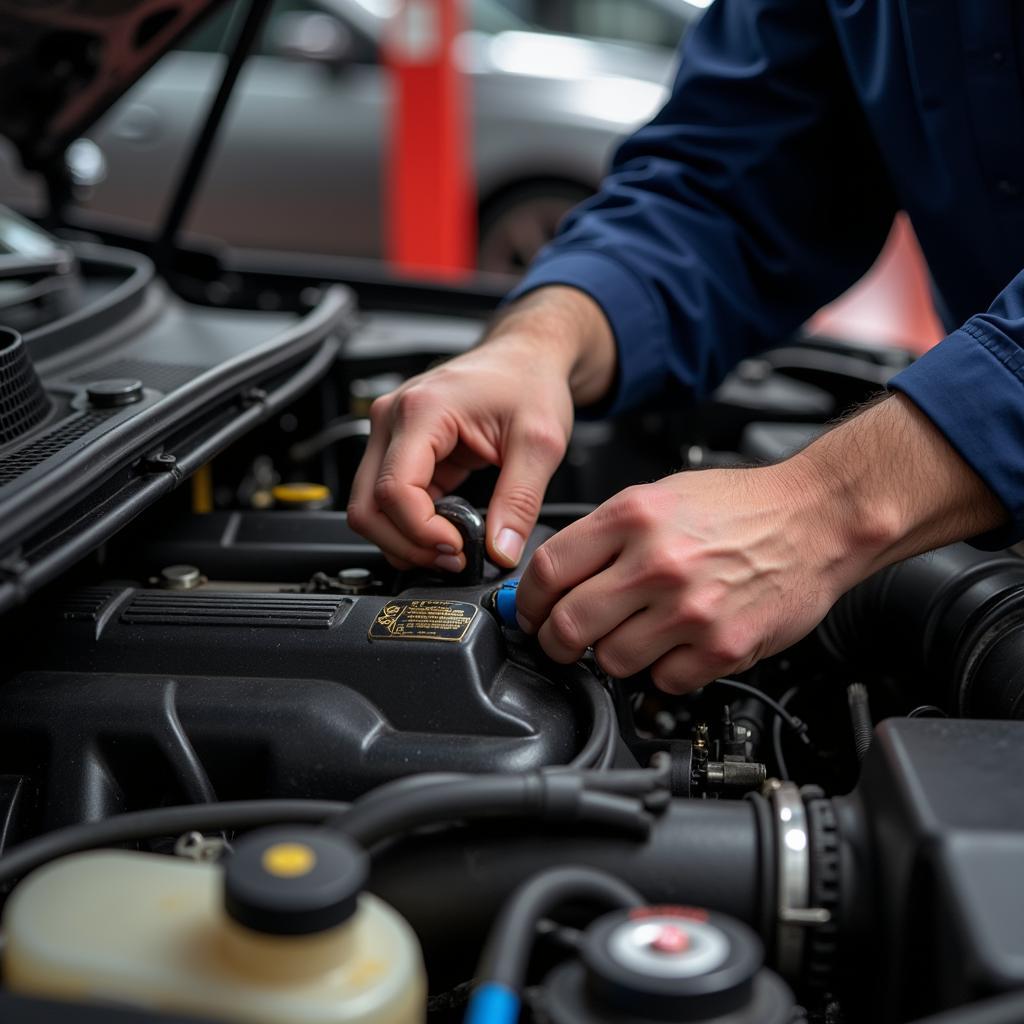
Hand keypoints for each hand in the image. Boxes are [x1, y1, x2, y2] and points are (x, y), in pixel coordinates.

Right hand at [347, 287, 616, 570]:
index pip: (394, 490)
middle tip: (453, 558)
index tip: (458, 548)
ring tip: (451, 549)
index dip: (421, 532)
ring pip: (369, 508)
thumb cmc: (528, 381)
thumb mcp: (540, 443)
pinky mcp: (400, 450)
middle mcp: (393, 418)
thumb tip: (501, 551)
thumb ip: (520, 501)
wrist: (526, 357)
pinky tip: (447, 531)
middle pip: (367, 505)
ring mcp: (391, 434)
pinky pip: (389, 501)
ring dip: (403, 540)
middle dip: (406, 544)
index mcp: (422, 410)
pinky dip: (411, 526)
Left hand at [516, 395, 1005, 692]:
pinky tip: (674, 646)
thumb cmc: (742, 506)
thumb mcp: (660, 495)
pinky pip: (662, 681)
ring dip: (611, 656)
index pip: (548, 571)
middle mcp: (657, 563)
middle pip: (568, 625)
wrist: (818, 518)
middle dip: (554, 641)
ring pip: (611, 661)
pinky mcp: (721, 647)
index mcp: (633, 516)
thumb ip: (604, 534)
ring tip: (632, 636)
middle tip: (561, 641)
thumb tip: (554, 575)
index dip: (526, 601)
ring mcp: (690, 609)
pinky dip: (660, 672)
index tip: (528, 611)